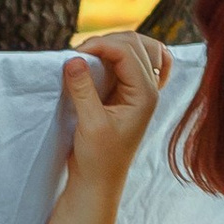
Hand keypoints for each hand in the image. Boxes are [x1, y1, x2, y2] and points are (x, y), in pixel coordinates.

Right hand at [64, 27, 171, 186]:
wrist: (100, 181)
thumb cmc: (98, 158)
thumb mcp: (89, 123)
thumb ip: (83, 89)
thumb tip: (73, 58)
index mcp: (145, 95)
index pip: (127, 51)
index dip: (99, 45)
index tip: (74, 55)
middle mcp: (150, 89)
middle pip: (135, 42)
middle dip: (105, 41)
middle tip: (78, 55)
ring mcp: (143, 90)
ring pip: (139, 47)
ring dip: (113, 44)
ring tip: (88, 55)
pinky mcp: (131, 94)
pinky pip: (139, 62)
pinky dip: (124, 54)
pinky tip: (108, 59)